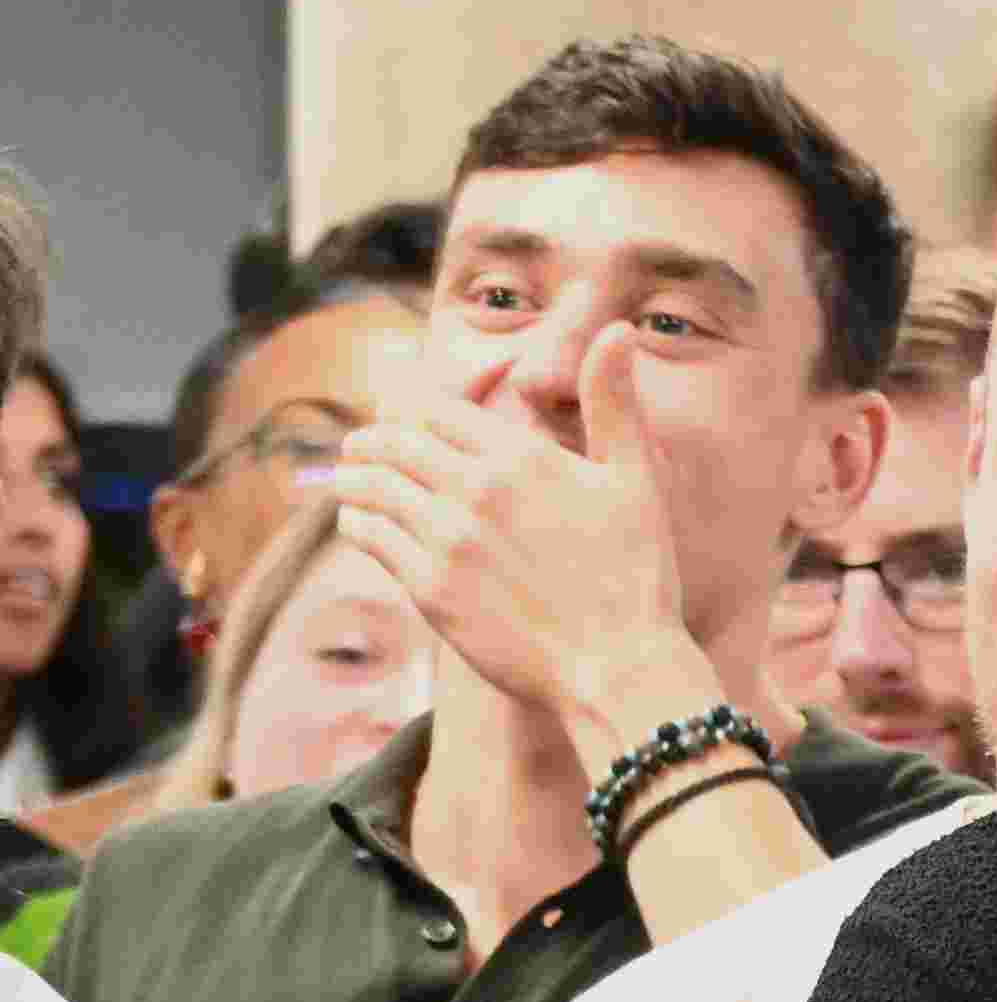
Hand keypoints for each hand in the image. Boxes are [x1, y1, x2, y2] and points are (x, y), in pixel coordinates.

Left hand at [318, 329, 712, 736]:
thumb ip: (614, 403)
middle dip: (372, 439)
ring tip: (352, 481)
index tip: (404, 417)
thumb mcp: (637, 482)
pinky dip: (357, 523)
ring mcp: (446, 541)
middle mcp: (474, 490)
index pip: (432, 406)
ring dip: (353, 477)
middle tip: (365, 448)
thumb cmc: (638, 577)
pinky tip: (365, 526)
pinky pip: (367, 537)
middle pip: (390, 440)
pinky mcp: (429, 589)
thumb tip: (618, 330)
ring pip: (366, 484)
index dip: (411, 407)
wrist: (623, 671)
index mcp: (520, 456)